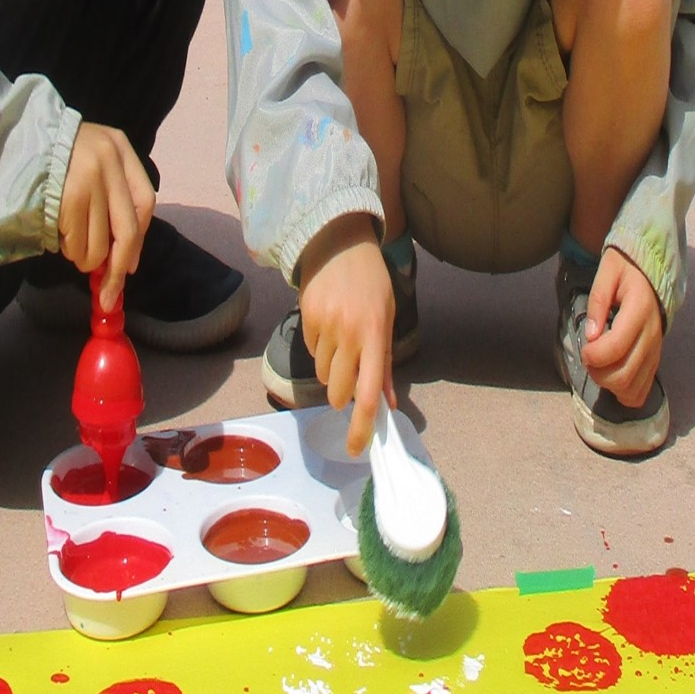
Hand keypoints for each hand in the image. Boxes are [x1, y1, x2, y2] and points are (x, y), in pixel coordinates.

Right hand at [57, 122, 153, 310]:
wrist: (7, 139)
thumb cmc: (49, 156)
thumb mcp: (89, 158)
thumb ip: (110, 194)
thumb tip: (123, 259)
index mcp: (119, 147)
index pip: (144, 201)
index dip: (139, 239)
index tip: (129, 266)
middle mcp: (109, 160)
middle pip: (128, 230)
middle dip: (118, 269)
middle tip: (109, 294)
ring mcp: (89, 178)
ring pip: (101, 244)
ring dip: (86, 258)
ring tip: (71, 245)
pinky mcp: (69, 196)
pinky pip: (78, 243)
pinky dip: (70, 251)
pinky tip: (60, 238)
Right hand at [298, 214, 394, 455]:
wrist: (341, 245)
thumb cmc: (372, 285)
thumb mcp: (387, 320)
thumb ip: (385, 364)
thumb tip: (387, 403)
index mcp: (376, 336)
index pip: (369, 392)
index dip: (362, 425)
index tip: (358, 448)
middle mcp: (351, 333)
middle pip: (338, 390)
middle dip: (342, 394)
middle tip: (349, 378)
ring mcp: (326, 326)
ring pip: (322, 373)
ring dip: (331, 368)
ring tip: (340, 340)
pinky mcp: (307, 318)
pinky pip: (311, 349)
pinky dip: (319, 346)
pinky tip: (327, 323)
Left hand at [582, 249, 662, 406]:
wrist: (650, 276)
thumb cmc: (624, 271)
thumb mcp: (606, 273)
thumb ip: (597, 301)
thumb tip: (591, 336)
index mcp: (640, 310)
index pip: (616, 347)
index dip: (593, 355)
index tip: (584, 347)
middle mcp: (653, 335)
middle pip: (624, 376)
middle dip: (597, 373)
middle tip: (589, 356)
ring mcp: (657, 351)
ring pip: (632, 389)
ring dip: (608, 385)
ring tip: (599, 366)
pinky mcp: (656, 361)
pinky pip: (642, 391)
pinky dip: (623, 392)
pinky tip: (611, 376)